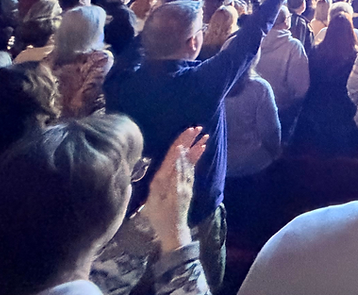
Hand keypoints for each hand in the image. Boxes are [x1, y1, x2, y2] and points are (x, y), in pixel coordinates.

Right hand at [142, 127, 207, 253]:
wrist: (173, 231)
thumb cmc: (158, 217)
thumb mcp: (153, 202)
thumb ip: (158, 186)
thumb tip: (163, 170)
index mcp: (167, 183)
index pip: (174, 161)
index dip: (180, 147)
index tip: (185, 135)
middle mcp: (179, 181)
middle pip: (184, 157)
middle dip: (190, 142)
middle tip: (197, 128)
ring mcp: (186, 184)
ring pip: (191, 162)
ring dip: (196, 147)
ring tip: (204, 135)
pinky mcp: (188, 187)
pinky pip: (193, 169)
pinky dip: (197, 157)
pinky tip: (200, 149)